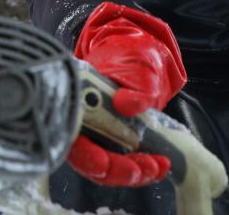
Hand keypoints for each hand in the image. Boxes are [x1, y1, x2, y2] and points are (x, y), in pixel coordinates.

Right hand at [67, 2, 186, 185]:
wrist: (134, 55)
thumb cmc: (128, 57)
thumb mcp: (136, 67)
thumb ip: (134, 86)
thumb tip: (126, 104)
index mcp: (73, 100)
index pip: (70, 138)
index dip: (85, 156)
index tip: (105, 162)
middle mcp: (77, 121)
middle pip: (86, 160)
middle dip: (116, 170)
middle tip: (145, 168)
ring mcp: (91, 133)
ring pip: (102, 166)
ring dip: (131, 173)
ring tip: (158, 167)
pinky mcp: (108, 140)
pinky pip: (117, 163)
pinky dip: (136, 168)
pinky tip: (155, 165)